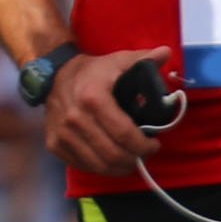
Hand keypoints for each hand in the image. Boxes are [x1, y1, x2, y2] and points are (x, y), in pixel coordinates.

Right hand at [44, 47, 170, 180]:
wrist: (53, 76)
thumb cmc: (92, 71)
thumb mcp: (118, 60)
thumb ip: (144, 59)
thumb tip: (166, 53)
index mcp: (94, 98)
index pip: (123, 133)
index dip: (143, 145)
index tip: (154, 145)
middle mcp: (75, 119)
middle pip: (112, 154)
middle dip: (134, 159)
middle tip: (144, 155)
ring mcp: (62, 134)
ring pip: (97, 165)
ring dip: (119, 168)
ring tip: (131, 161)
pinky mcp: (54, 144)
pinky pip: (81, 165)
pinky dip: (100, 168)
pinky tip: (111, 161)